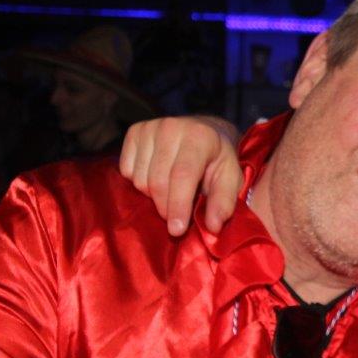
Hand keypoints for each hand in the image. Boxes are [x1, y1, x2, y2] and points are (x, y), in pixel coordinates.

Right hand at [120, 116, 242, 234]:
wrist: (204, 130)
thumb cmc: (217, 159)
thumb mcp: (230, 179)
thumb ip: (224, 202)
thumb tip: (213, 227)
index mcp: (199, 136)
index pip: (182, 175)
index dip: (177, 205)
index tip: (177, 230)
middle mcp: (172, 127)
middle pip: (157, 181)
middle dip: (165, 207)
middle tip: (176, 216)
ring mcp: (150, 127)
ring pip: (140, 179)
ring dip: (153, 195)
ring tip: (171, 191)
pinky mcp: (134, 131)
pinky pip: (127, 171)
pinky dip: (139, 182)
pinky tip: (156, 177)